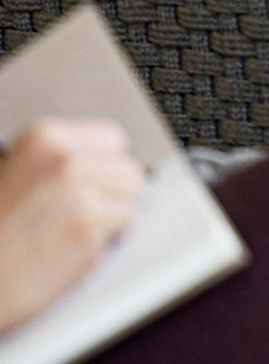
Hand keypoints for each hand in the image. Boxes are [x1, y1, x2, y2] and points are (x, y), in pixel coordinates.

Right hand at [0, 118, 145, 336]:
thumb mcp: (14, 176)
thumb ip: (58, 163)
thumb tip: (101, 163)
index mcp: (45, 139)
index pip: (112, 139)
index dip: (108, 166)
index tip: (101, 183)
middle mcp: (65, 159)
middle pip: (128, 168)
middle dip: (115, 193)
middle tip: (93, 214)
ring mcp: (80, 192)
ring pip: (132, 196)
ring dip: (114, 217)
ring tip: (82, 234)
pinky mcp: (88, 227)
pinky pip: (124, 226)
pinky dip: (108, 241)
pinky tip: (78, 251)